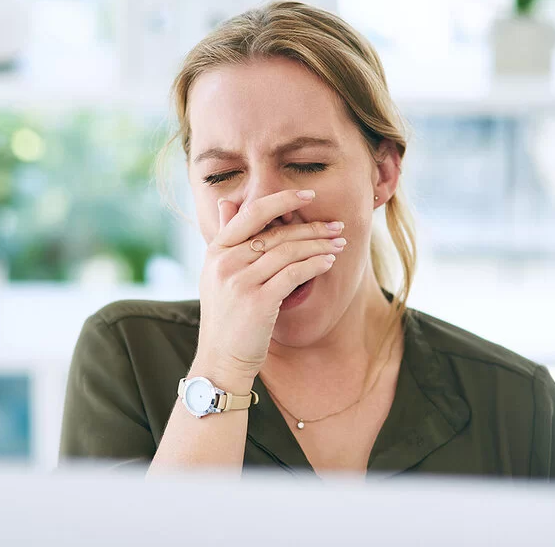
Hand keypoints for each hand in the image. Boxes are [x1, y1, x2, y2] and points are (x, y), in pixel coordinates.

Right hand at [196, 189, 346, 378]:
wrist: (221, 358)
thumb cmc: (226, 316)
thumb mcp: (217, 273)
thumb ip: (226, 238)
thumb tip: (228, 201)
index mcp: (216, 251)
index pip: (251, 214)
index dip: (282, 200)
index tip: (308, 195)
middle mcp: (225, 262)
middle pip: (276, 234)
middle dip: (311, 228)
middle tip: (337, 226)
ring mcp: (240, 282)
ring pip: (288, 252)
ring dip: (319, 246)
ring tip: (339, 244)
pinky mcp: (258, 301)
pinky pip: (294, 274)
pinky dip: (315, 265)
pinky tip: (328, 263)